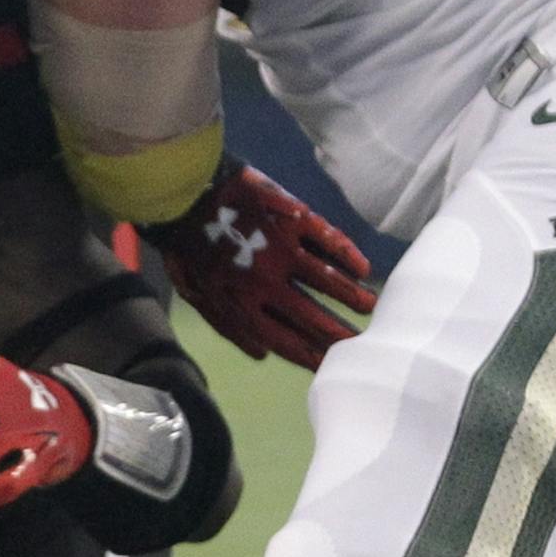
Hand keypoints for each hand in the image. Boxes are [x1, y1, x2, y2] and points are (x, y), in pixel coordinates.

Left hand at [145, 158, 375, 370]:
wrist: (185, 192)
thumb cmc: (187, 248)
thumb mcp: (195, 294)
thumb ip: (228, 326)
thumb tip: (262, 354)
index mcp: (238, 302)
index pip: (282, 338)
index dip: (307, 355)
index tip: (329, 364)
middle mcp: (264, 280)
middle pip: (310, 315)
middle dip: (337, 333)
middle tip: (360, 342)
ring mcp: (281, 247)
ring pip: (327, 279)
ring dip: (352, 296)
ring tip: (371, 306)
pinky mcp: (292, 217)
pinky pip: (329, 241)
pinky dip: (348, 256)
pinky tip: (363, 269)